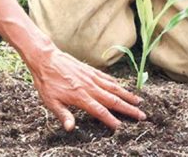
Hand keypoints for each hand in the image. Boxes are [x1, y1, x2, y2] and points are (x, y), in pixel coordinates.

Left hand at [29, 47, 145, 130]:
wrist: (45, 58)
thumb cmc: (46, 81)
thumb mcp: (50, 101)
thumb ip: (63, 114)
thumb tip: (70, 128)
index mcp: (80, 97)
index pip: (100, 111)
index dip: (111, 120)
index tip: (121, 127)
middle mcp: (89, 87)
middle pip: (113, 100)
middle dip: (128, 109)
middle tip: (142, 116)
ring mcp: (91, 77)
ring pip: (113, 88)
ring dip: (127, 95)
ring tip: (139, 101)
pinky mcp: (89, 70)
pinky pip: (106, 78)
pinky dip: (116, 83)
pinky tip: (122, 87)